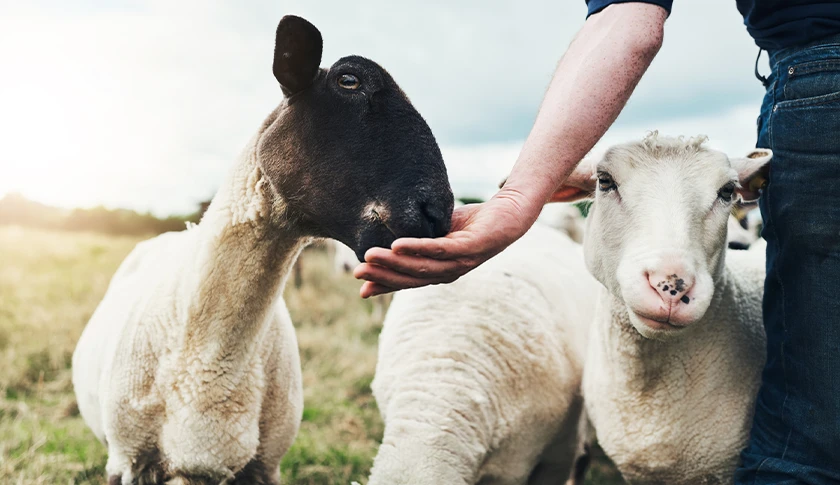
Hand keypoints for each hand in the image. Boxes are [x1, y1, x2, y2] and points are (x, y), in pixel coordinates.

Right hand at [354, 190, 538, 297]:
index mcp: (440, 270)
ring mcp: (461, 262)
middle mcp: (450, 271)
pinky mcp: (471, 248)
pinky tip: (398, 245)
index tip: (361, 289)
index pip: (408, 281)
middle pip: (412, 278)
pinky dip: (418, 249)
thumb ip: (418, 239)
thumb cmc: (473, 223)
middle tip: (358, 272)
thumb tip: (388, 239)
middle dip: (383, 276)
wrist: (509, 212)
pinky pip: (440, 250)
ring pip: (422, 267)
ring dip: (394, 264)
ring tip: (370, 257)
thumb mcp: (439, 232)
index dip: (385, 286)